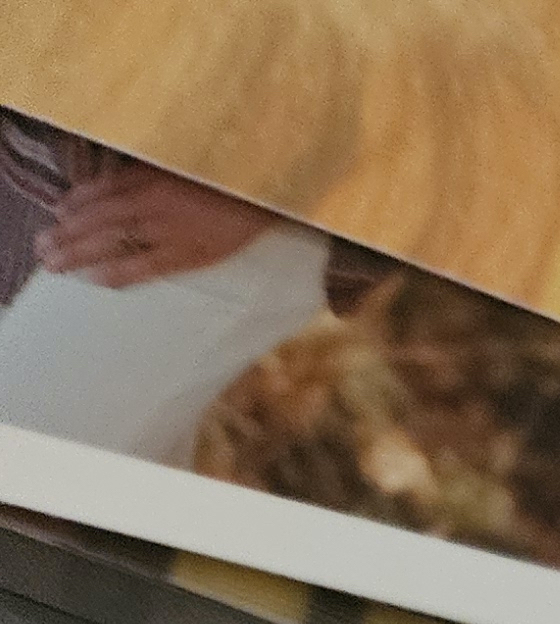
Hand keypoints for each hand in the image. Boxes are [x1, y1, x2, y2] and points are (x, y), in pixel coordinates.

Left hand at [40, 165, 284, 289]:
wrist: (269, 193)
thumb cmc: (229, 179)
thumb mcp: (186, 164)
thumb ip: (157, 172)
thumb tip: (129, 184)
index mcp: (152, 175)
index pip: (103, 189)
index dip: (76, 202)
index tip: (57, 215)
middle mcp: (154, 199)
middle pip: (98, 216)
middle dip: (67, 232)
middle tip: (43, 247)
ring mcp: (170, 228)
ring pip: (113, 239)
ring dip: (80, 252)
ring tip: (56, 264)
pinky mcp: (191, 253)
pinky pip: (147, 265)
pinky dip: (120, 271)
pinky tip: (97, 278)